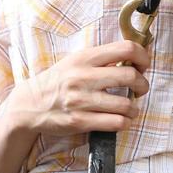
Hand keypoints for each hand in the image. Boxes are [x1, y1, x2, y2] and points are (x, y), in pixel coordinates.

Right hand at [7, 40, 151, 136]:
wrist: (29, 104)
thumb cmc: (57, 81)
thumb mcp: (75, 61)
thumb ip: (101, 59)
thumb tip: (133, 57)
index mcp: (84, 58)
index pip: (125, 49)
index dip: (142, 57)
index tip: (143, 66)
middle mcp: (83, 77)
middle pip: (130, 76)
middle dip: (142, 84)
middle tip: (140, 89)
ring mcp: (81, 100)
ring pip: (126, 104)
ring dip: (134, 108)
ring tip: (129, 108)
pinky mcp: (80, 121)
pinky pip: (116, 123)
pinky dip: (124, 122)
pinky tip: (120, 120)